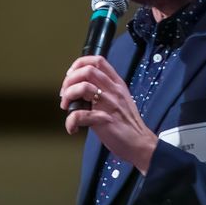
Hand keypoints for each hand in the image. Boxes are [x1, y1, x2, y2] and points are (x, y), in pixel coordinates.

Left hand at [59, 55, 158, 173]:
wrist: (140, 143)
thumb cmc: (127, 124)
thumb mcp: (119, 99)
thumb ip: (104, 90)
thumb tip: (80, 88)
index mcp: (116, 84)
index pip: (98, 61)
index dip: (79, 64)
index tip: (71, 75)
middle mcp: (113, 90)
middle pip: (87, 70)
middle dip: (69, 80)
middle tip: (65, 94)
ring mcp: (110, 104)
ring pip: (83, 87)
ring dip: (68, 96)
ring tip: (66, 107)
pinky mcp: (105, 120)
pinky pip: (80, 115)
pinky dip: (70, 121)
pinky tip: (72, 127)